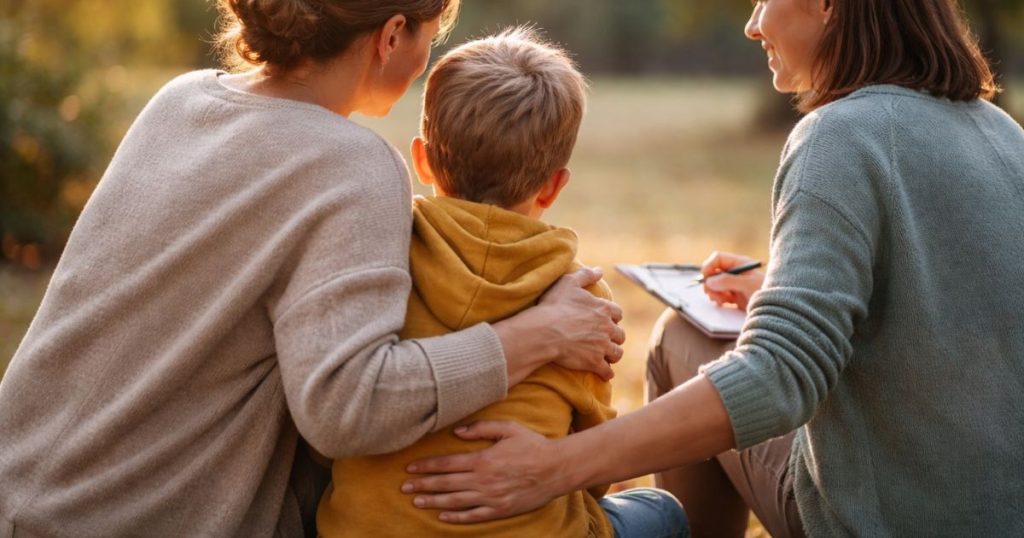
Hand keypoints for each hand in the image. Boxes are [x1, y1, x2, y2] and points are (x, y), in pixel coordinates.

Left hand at [402, 421, 567, 523]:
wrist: (557, 469)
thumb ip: (480, 428)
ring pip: (455, 501)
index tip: (409, 468)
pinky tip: (442, 515)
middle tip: (404, 487)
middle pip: (446, 483)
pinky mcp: (500, 510)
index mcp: (483, 459)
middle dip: (423, 484)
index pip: (447, 464)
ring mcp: (491, 497)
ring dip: (433, 501)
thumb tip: (456, 432)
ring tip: (416, 501)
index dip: (426, 466)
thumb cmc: (533, 445)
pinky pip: (473, 516)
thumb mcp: (508, 428)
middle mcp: (483, 480)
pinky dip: (456, 517)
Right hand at [494, 267, 624, 383]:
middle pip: (620, 335)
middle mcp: (607, 328)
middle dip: (614, 337)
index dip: (612, 317)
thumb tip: (600, 270)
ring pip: (617, 353)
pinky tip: (603, 374)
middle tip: (605, 339)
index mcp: (604, 309)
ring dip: (612, 355)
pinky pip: (607, 371)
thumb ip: (586, 275)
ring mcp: (602, 346)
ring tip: (606, 357)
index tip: (606, 320)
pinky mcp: (594, 362)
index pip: (617, 313)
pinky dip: (606, 373)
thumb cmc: (555, 305)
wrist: (545, 330)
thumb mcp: (569, 282)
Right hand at [701, 251, 764, 310]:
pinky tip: (724, 303)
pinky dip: (718, 299)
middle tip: (713, 294)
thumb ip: (728, 281)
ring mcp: (733, 283)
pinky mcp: (732, 295)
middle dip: (710, 283)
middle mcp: (734, 271)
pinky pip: (718, 294)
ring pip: (713, 284)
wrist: (776, 308)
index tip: (705, 279)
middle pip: (712, 272)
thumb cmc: (766, 292)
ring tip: (722, 300)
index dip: (709, 266)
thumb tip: (709, 281)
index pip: (718, 258)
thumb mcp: (747, 284)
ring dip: (714, 292)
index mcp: (739, 263)